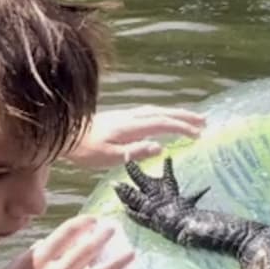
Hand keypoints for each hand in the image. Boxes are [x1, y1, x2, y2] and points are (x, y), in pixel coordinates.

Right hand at [0, 215, 135, 268]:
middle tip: (115, 228)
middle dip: (102, 238)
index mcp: (38, 260)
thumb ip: (40, 251)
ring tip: (130, 254)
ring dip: (115, 265)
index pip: (65, 235)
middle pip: (83, 252)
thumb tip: (62, 240)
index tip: (94, 219)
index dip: (83, 224)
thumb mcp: (19, 264)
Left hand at [65, 105, 205, 168]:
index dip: (181, 127)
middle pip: (163, 113)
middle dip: (184, 117)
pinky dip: (163, 115)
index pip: (162, 124)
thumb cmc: (85, 150)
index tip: (198, 133)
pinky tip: (165, 120)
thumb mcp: (109, 157)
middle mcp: (130, 117)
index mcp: (130, 126)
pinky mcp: (121, 118)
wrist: (65, 135)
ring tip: (192, 120)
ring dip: (176, 114)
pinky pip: (149, 113)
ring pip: (156, 111)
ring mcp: (126, 115)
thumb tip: (159, 148)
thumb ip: (134, 152)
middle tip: (204, 122)